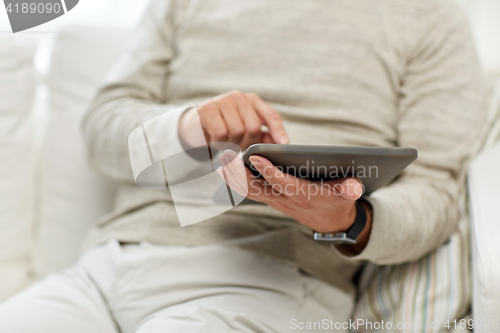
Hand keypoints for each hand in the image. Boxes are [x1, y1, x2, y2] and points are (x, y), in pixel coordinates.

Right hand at [179, 91, 288, 150]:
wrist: (197, 123)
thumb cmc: (227, 127)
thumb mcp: (247, 128)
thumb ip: (264, 135)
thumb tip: (282, 144)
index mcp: (253, 101)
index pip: (271, 115)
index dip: (278, 130)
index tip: (284, 145)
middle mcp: (239, 97)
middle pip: (253, 127)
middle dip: (247, 141)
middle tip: (239, 145)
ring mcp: (222, 101)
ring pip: (236, 131)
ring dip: (231, 143)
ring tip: (226, 141)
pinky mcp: (207, 109)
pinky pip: (221, 133)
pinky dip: (219, 142)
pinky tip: (215, 139)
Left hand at [218, 150, 372, 253]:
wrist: (331, 222)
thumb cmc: (338, 202)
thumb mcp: (348, 195)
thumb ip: (350, 189)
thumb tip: (354, 185)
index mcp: (303, 194)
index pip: (283, 182)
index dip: (270, 171)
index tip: (256, 157)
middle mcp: (285, 198)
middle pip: (258, 187)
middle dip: (240, 174)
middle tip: (225, 158)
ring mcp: (276, 199)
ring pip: (250, 189)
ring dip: (234, 177)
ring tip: (220, 162)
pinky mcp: (272, 198)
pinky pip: (251, 191)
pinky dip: (237, 181)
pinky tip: (225, 170)